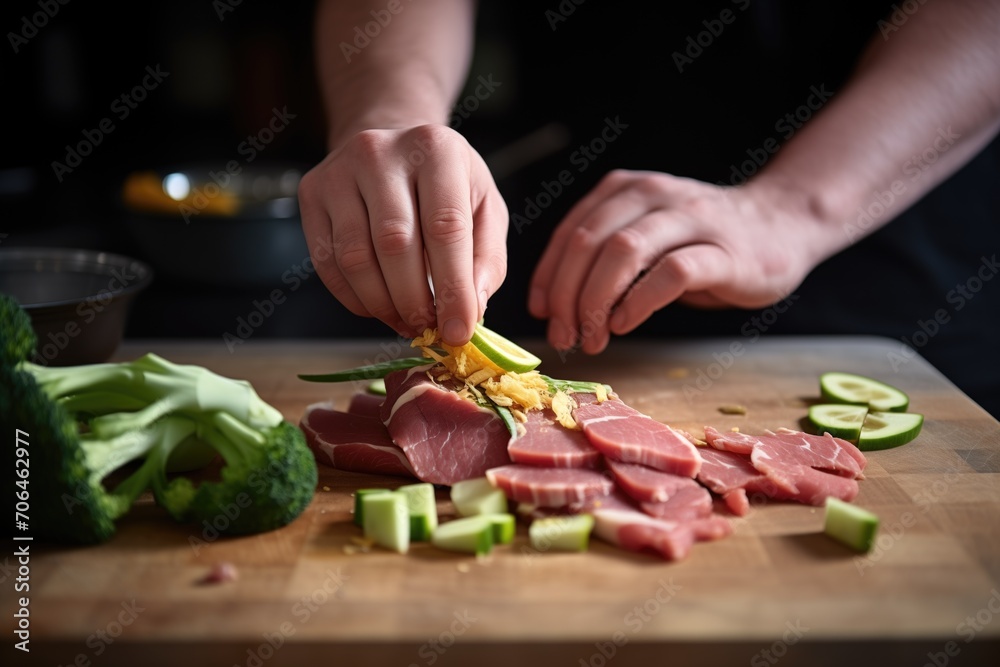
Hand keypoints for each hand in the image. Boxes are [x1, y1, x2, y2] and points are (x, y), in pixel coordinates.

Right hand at [298, 124, 507, 344]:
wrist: (393, 150)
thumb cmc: (445, 185)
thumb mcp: (485, 209)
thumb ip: (486, 259)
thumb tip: (471, 309)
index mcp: (437, 150)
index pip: (445, 228)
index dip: (453, 288)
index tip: (459, 331)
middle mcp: (383, 153)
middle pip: (395, 244)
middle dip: (414, 301)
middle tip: (429, 330)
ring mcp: (340, 172)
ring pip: (355, 258)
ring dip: (383, 305)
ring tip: (406, 322)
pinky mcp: (313, 194)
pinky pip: (328, 263)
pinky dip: (355, 298)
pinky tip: (379, 306)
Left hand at [528, 170, 828, 353]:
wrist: (783, 224)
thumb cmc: (704, 242)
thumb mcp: (647, 240)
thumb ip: (607, 260)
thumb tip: (558, 305)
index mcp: (626, 190)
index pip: (571, 231)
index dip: (548, 275)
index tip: (540, 312)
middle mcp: (654, 196)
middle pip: (590, 241)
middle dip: (567, 294)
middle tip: (563, 335)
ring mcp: (690, 220)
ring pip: (623, 252)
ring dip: (597, 301)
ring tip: (591, 337)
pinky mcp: (723, 252)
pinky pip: (670, 274)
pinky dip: (639, 302)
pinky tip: (627, 323)